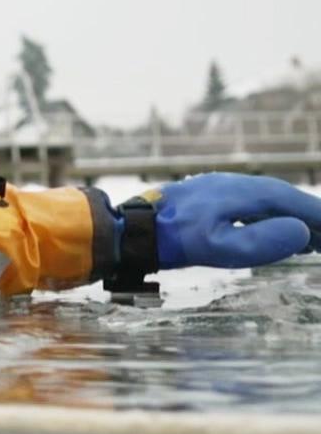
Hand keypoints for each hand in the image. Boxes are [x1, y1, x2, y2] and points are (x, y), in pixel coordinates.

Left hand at [145, 174, 320, 268]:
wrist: (131, 228)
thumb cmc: (174, 240)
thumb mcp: (220, 248)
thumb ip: (261, 241)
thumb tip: (301, 231)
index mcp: (243, 193)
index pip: (293, 203)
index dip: (318, 217)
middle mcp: (235, 184)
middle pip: (284, 199)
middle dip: (310, 218)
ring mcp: (221, 189)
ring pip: (268, 202)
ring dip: (292, 218)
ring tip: (314, 241)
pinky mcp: (209, 197)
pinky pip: (251, 205)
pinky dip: (271, 218)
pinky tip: (274, 231)